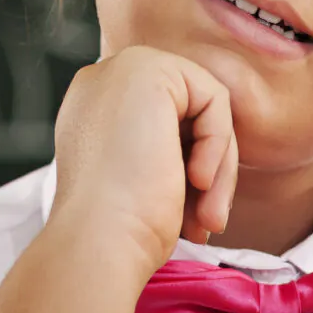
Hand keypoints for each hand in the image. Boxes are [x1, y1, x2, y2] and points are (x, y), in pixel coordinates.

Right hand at [48, 45, 237, 278]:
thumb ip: (169, 155)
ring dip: (219, 170)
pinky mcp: (147, 69)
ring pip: (205, 109)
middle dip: (210, 171)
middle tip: (208, 222)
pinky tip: (198, 181)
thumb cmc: (120, 232)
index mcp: (93, 114)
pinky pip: (214, 100)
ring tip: (209, 217)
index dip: (188, 170)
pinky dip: (218, 146)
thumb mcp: (146, 183)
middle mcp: (101, 84)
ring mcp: (119, 71)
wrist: (99, 243)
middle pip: (188, 115)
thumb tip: (204, 159)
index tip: (193, 219)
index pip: (166, 125)